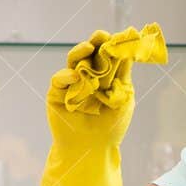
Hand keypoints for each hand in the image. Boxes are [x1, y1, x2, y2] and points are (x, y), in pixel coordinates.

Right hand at [39, 23, 166, 185]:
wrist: (93, 151)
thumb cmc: (111, 127)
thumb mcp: (123, 97)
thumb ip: (123, 73)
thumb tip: (129, 47)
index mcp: (104, 77)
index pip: (106, 55)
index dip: (112, 44)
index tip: (121, 35)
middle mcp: (86, 77)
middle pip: (89, 54)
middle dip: (95, 43)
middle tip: (101, 36)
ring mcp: (70, 84)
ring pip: (72, 62)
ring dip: (79, 53)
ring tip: (88, 48)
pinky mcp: (56, 95)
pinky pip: (59, 80)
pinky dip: (67, 77)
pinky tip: (76, 76)